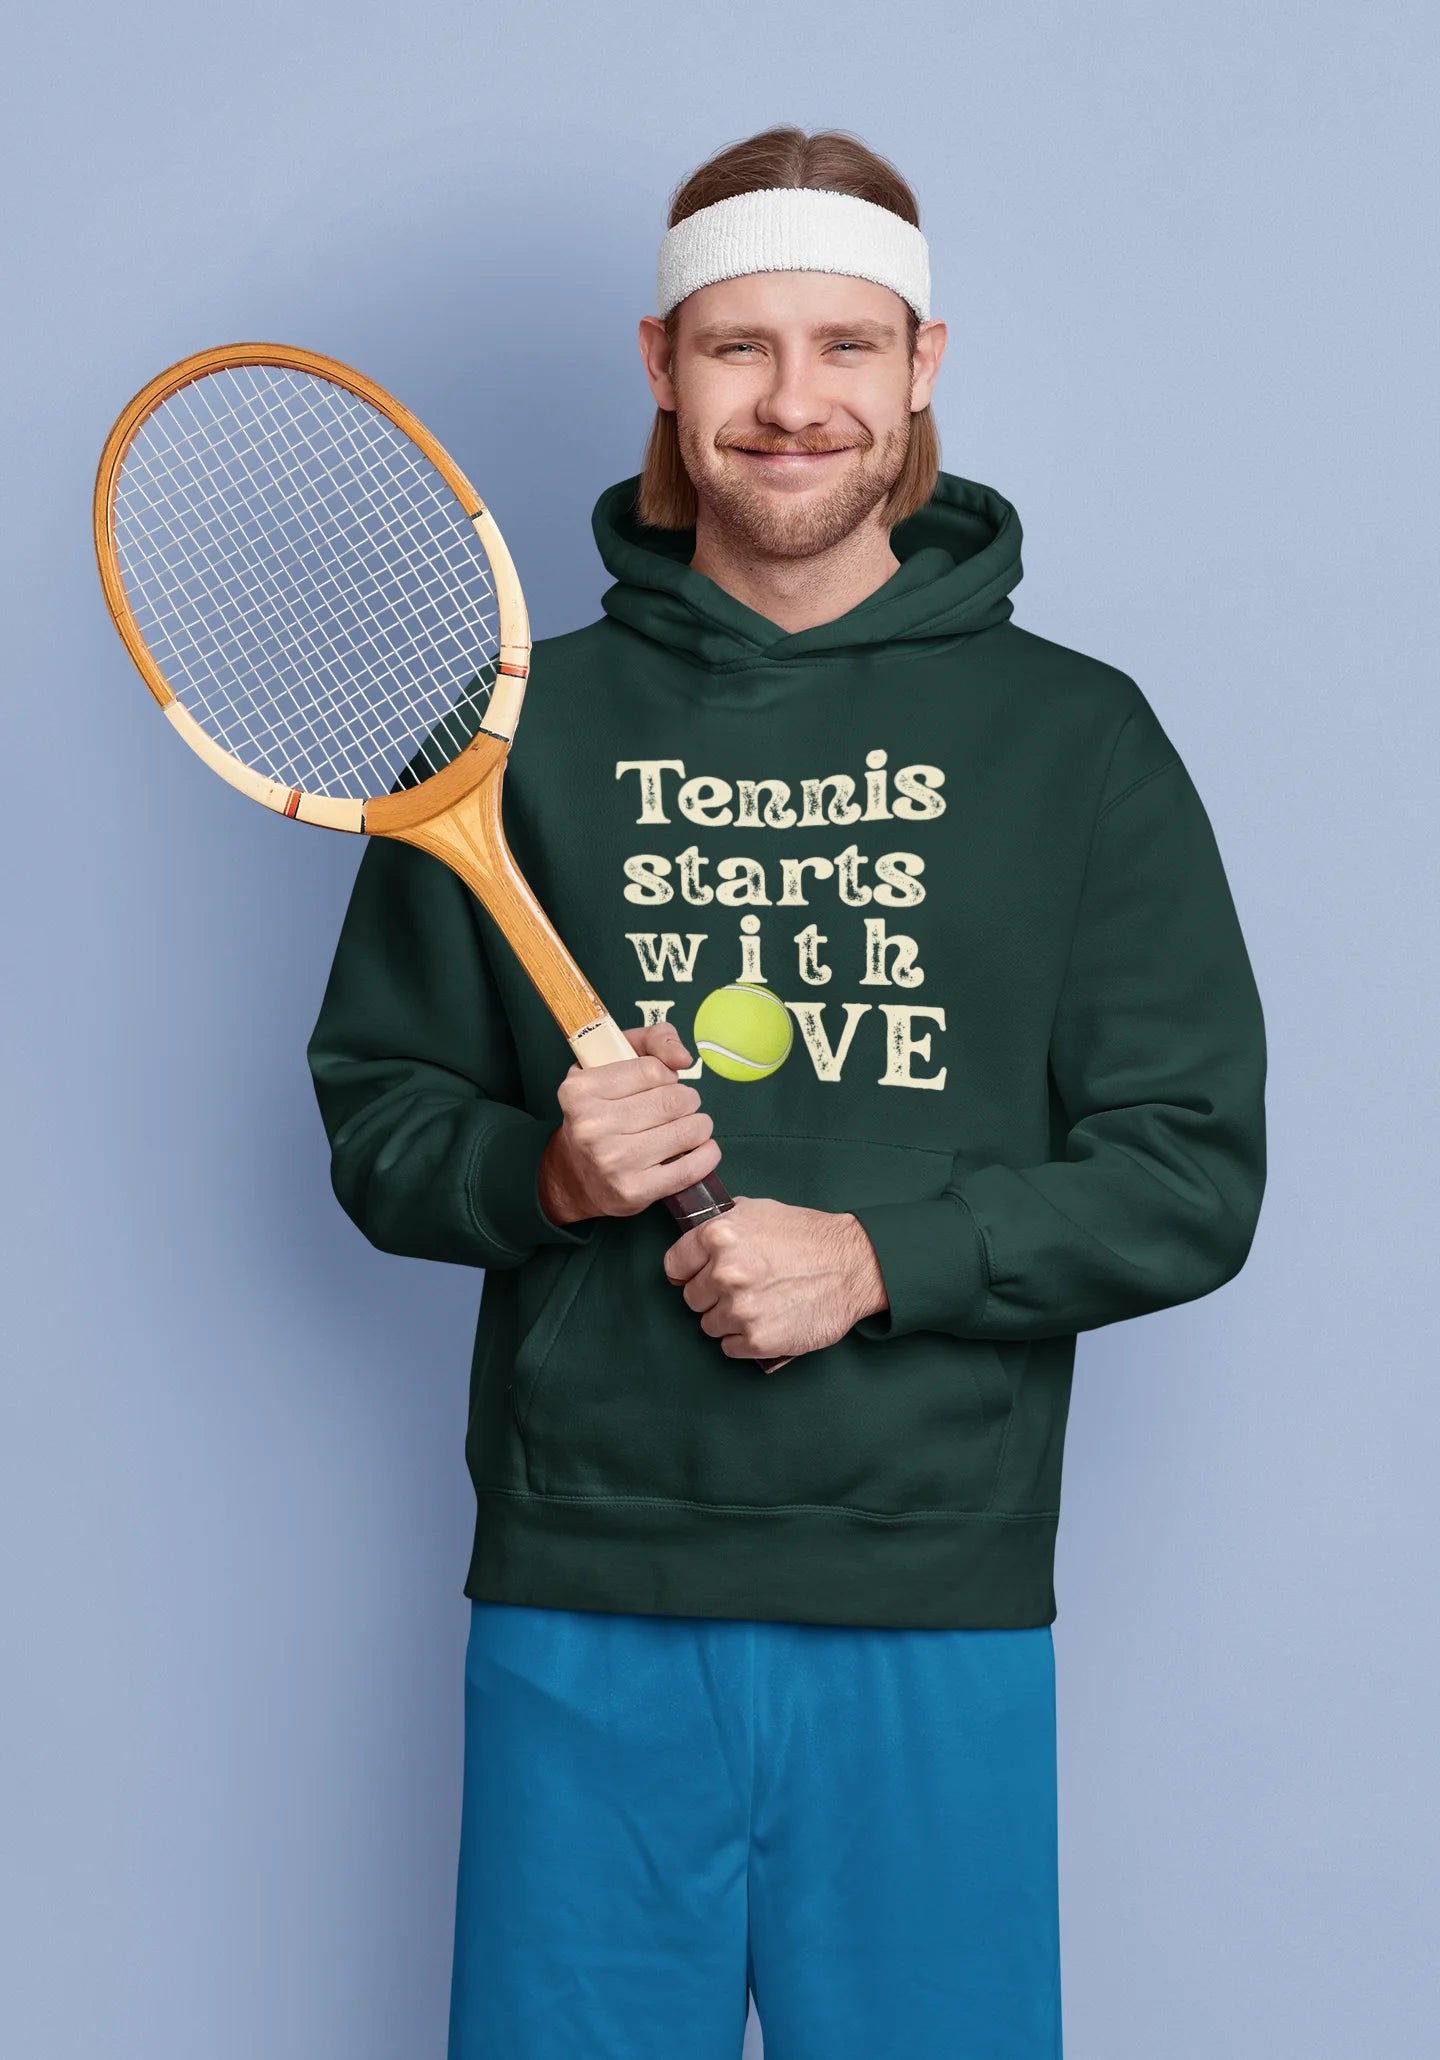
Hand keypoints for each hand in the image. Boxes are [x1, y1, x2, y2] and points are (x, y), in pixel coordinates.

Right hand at [538, 1022, 720, 1224]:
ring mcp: (612, 1161)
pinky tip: (701, 1149)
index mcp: (581, 1090)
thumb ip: (652, 1040)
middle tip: (680, 1107)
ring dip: (699, 1126)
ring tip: (690, 1128)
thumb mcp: (612, 1063)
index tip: (660, 1085)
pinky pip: (690, 1168)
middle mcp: (591, 1125)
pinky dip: (706, 1155)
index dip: (667, 1075)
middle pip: (674, 1101)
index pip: (654, 1070)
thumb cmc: (601, 1111)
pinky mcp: (633, 1191)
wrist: (575, 1175)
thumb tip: (682, 1059)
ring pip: (687, 1131)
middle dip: (687, 1101)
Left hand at [662, 1196, 888, 1363]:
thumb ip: (721, 1223)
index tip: (702, 1272)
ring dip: (728, 1318)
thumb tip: (694, 1234)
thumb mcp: (758, 1211)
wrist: (853, 1265)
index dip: (689, 1269)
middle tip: (742, 1287)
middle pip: (691, 1297)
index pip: (674, 1265)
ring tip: (758, 1303)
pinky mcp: (757, 1340)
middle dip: (711, 1294)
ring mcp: (740, 1310)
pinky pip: (729, 1348)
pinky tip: (766, 1321)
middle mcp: (724, 1273)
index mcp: (718, 1237)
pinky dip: (744, 1340)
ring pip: (709, 1325)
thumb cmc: (807, 1236)